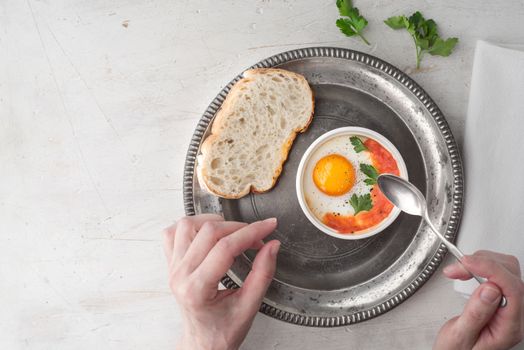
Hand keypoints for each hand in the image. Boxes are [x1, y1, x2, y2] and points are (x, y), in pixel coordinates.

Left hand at [163, 214, 279, 349]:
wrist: (203, 343)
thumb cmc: (223, 332)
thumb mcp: (249, 306)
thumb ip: (262, 274)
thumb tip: (272, 245)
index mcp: (197, 289)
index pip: (226, 247)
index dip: (251, 232)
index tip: (269, 226)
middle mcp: (180, 275)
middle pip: (208, 231)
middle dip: (239, 227)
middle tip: (257, 237)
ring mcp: (172, 268)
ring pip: (187, 225)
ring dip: (213, 222)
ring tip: (233, 232)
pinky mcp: (171, 264)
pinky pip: (172, 233)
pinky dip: (190, 226)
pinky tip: (206, 233)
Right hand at [434, 250, 523, 349]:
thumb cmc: (457, 349)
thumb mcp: (461, 335)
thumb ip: (476, 314)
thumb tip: (490, 289)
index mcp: (510, 327)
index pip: (512, 288)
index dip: (490, 269)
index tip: (467, 263)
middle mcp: (516, 314)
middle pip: (511, 274)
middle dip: (482, 263)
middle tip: (458, 268)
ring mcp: (511, 305)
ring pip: (506, 269)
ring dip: (481, 262)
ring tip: (459, 270)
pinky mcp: (502, 297)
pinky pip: (499, 272)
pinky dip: (482, 266)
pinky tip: (468, 271)